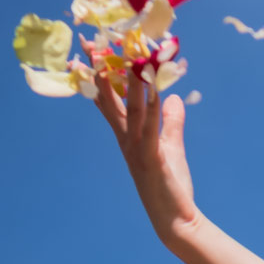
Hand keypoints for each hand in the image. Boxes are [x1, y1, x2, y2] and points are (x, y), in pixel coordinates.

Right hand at [92, 66, 200, 240]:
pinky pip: (151, 129)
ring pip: (131, 110)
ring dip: (130, 84)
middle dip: (100, 72)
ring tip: (130, 58)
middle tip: (90, 44)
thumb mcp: (171, 147)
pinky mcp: (152, 159)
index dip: (98, 77)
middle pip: (109, 101)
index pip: (108, 102)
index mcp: (127, 136)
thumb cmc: (170, 185)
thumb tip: (172, 97)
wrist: (174, 219)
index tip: (89, 52)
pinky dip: (154, 109)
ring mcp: (136, 149)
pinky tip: (158, 91)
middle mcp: (126, 140)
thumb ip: (171, 122)